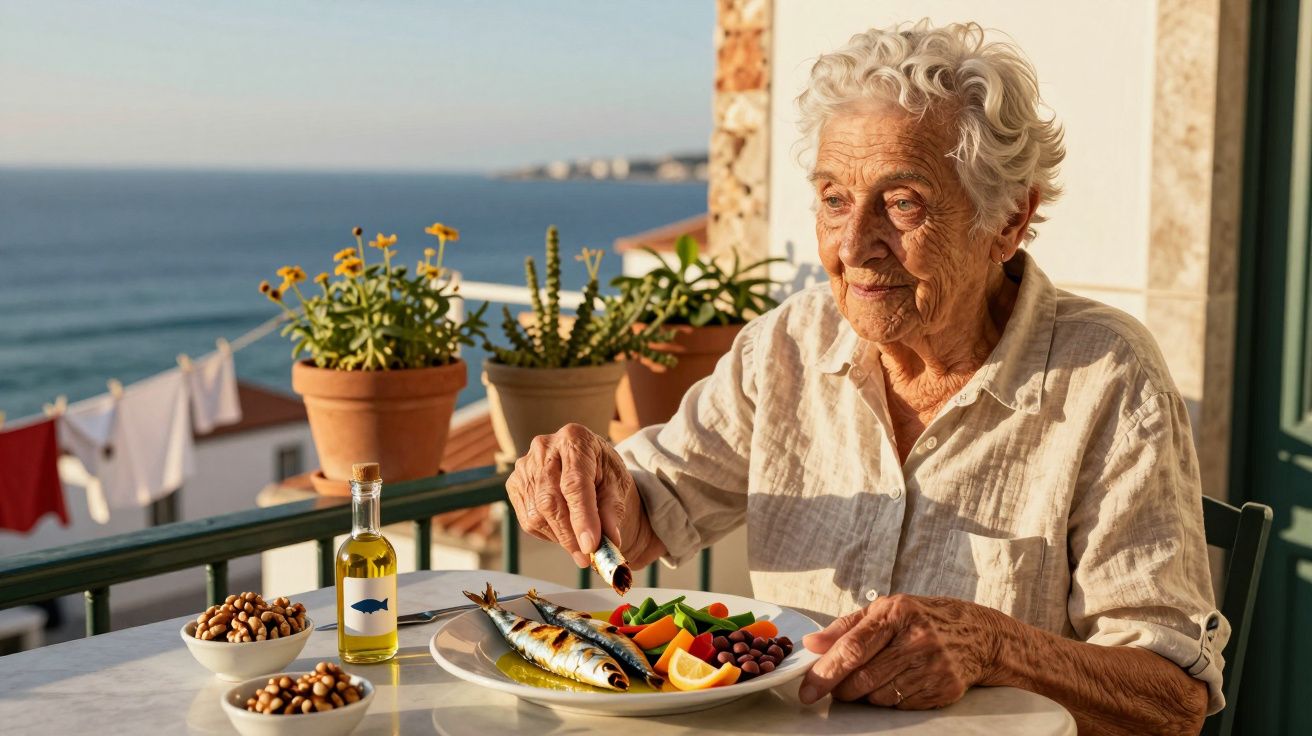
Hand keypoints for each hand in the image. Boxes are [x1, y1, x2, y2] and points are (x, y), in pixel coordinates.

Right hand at [505, 423, 649, 567]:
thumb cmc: (604, 474)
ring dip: (560, 537)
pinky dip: (548, 532)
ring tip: (580, 542)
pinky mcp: (514, 484)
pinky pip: (528, 519)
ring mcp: (525, 465)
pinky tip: (564, 528)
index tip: (591, 545)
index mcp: (575, 439)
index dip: (582, 517)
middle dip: (570, 535)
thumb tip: (609, 540)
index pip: (575, 483)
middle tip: (587, 558)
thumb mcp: (617, 486)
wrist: (588, 466)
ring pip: (537, 514)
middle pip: (550, 500)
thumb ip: (612, 511)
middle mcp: (544, 447)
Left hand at [798, 594, 1002, 708]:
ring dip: (864, 695)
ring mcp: (934, 666)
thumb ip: (844, 628)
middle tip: (836, 686)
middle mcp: (917, 639)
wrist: (977, 634)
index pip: (853, 648)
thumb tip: (811, 644)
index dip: (826, 672)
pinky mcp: (945, 689)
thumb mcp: (884, 611)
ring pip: (879, 697)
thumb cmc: (920, 618)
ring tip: (870, 679)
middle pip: (863, 678)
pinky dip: (888, 700)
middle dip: (841, 688)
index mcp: (897, 613)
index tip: (807, 690)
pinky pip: (900, 706)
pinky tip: (894, 683)